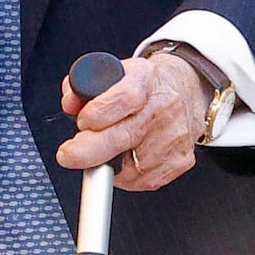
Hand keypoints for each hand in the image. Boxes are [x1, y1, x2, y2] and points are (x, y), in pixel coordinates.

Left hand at [58, 45, 218, 191]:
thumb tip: (70, 104)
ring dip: (107, 165)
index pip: (124, 99)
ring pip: (131, 167)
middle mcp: (164, 107)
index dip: (97, 114)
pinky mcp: (180, 161)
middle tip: (68, 155)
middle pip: (124, 137)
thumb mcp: (113, 73)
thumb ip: (83, 86)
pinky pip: (143, 181)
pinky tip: (124, 161)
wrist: (186, 91)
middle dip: (88, 152)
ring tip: (102, 151)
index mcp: (144, 80)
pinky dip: (126, 177)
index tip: (81, 123)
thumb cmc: (143, 87)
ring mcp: (175, 136)